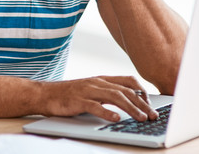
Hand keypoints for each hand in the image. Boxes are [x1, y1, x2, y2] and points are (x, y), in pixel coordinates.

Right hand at [38, 76, 157, 121]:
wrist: (45, 94)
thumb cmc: (69, 94)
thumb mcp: (91, 89)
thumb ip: (107, 93)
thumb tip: (128, 102)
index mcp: (102, 79)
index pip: (128, 81)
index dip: (142, 92)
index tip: (150, 104)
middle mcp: (97, 82)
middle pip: (125, 91)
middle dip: (142, 104)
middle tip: (152, 116)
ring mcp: (88, 90)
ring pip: (115, 97)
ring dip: (131, 108)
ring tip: (141, 118)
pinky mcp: (78, 100)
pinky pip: (95, 106)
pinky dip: (107, 112)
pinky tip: (116, 119)